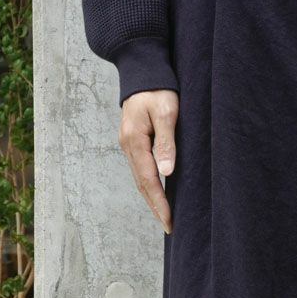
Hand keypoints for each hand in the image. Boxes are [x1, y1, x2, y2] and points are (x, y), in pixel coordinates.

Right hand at [118, 89, 178, 234]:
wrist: (141, 70)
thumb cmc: (158, 89)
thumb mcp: (166, 112)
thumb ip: (166, 142)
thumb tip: (166, 172)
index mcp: (134, 141)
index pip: (148, 180)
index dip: (159, 203)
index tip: (169, 221)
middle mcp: (128, 146)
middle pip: (141, 184)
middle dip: (155, 207)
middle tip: (169, 226)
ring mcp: (128, 144)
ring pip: (139, 179)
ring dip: (151, 199)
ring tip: (164, 216)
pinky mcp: (133, 141)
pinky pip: (140, 169)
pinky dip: (149, 185)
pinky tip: (157, 193)